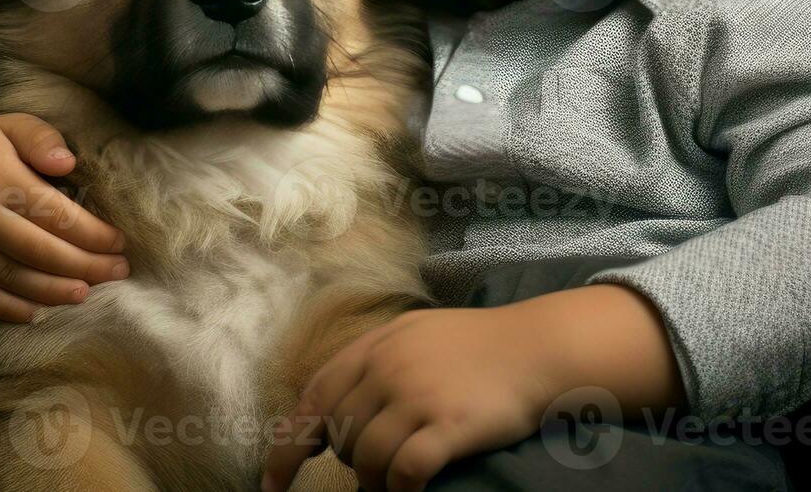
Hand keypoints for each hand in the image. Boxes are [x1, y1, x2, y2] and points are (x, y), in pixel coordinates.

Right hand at [0, 112, 130, 322]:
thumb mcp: (7, 124)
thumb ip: (40, 138)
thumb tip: (68, 162)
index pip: (55, 215)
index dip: (92, 233)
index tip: (119, 242)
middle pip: (39, 251)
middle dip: (85, 266)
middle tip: (117, 271)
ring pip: (12, 277)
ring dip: (53, 291)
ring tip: (86, 293)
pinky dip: (7, 308)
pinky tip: (38, 313)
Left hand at [259, 305, 558, 491]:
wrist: (537, 347)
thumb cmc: (478, 344)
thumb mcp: (415, 334)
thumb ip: (373, 362)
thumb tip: (330, 411)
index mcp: (376, 345)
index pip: (313, 398)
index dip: (287, 445)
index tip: (273, 482)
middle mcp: (389, 368)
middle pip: (340, 433)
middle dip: (348, 462)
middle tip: (370, 472)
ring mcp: (418, 396)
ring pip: (366, 457)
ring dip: (372, 482)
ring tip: (389, 487)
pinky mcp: (449, 424)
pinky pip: (405, 470)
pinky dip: (399, 489)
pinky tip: (410, 491)